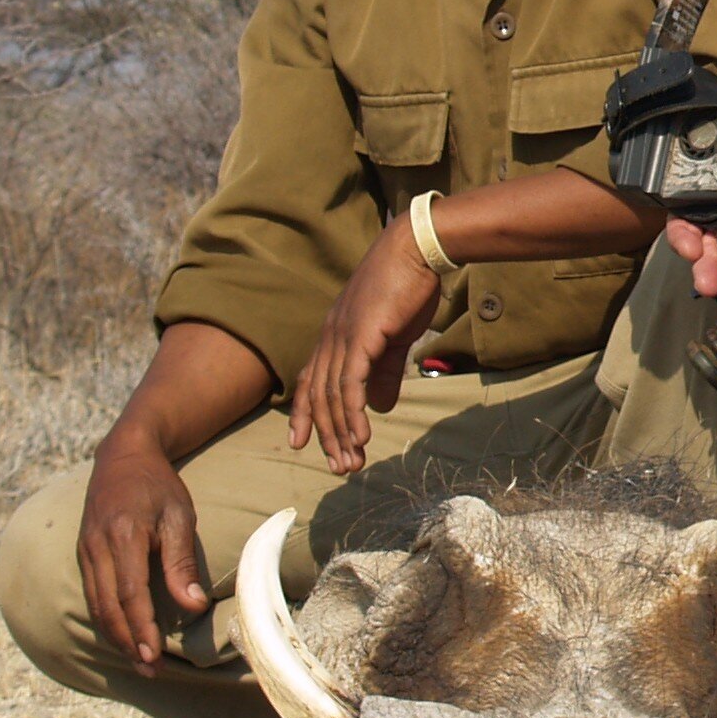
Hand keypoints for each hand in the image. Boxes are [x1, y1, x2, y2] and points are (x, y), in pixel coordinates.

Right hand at [79, 432, 209, 671]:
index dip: (142, 629)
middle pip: (108, 608)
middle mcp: (97, 547)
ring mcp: (85, 550)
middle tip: (148, 670)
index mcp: (123, 536)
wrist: (123, 455)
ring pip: (96, 605)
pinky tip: (122, 633)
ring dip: (115, 636)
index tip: (154, 657)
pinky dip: (106, 618)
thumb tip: (193, 606)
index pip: (130, 595)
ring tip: (138, 660)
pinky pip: (92, 593)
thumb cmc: (158, 486)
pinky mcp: (83, 552)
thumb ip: (181, 563)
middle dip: (127, 643)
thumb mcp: (179, 517)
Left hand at [287, 216, 443, 472]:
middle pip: (318, 397)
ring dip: (340, 433)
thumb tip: (381, 407)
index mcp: (335, 335)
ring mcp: (342, 338)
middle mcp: (330, 338)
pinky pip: (351, 384)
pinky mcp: (361, 338)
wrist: (416, 250)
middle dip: (326, 436)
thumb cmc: (407, 287)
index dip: (303, 413)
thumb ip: (385, 372)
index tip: (300, 443)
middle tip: (339, 467)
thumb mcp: (394, 337)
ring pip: (332, 397)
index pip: (311, 381)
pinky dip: (352, 414)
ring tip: (351, 462)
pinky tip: (361, 436)